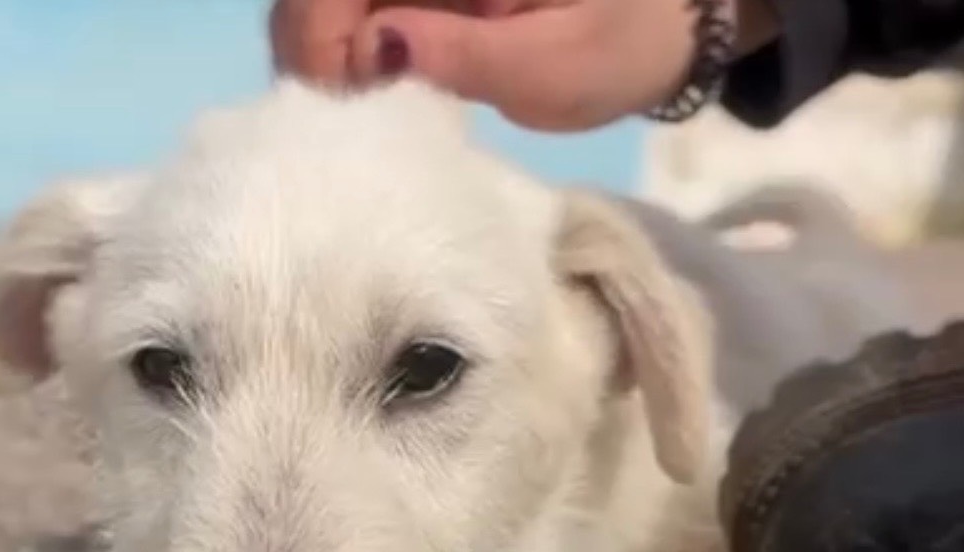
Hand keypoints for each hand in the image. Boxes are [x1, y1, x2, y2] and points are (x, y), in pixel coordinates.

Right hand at [269, 0, 777, 130]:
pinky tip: (373, 91)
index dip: (320, 36)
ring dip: (325, 58)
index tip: (349, 102)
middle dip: (313, 52)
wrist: (660, 19)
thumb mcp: (554, 67)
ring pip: (319, 4)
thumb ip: (463, 55)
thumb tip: (374, 48)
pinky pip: (348, 14)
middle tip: (350, 118)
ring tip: (363, 110)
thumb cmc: (620, 42)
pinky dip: (344, 56)